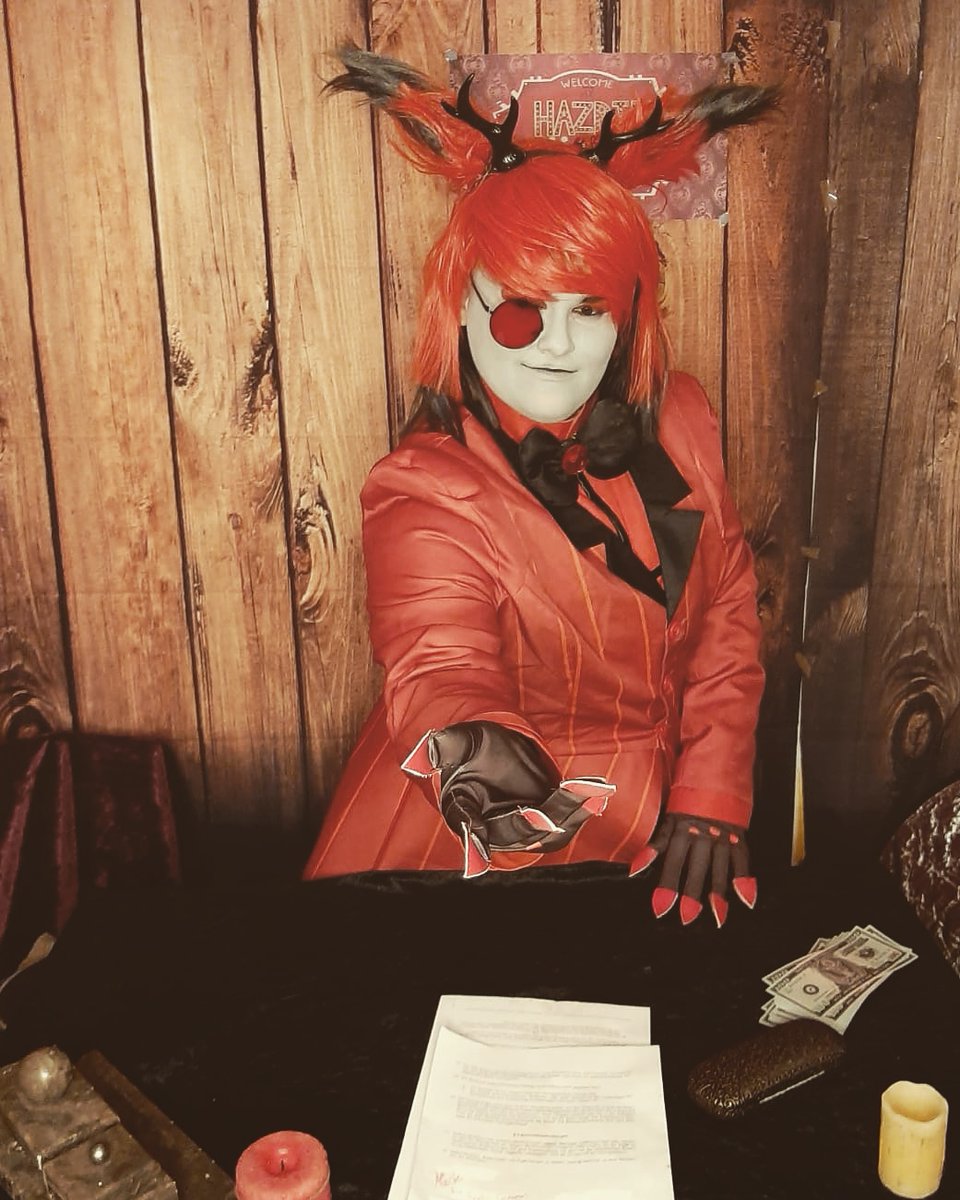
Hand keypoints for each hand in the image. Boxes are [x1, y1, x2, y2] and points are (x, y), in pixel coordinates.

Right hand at [426, 722, 601, 863]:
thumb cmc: (466, 745)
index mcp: (462, 809)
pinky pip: (564, 818)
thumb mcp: (453, 740)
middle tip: (544, 817)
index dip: (472, 840)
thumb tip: (418, 757)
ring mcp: (521, 823)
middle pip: (511, 833)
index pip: (466, 826)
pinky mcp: (545, 814)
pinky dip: (580, 808)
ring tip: (586, 798)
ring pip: (543, 830)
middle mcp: (492, 824)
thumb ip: (439, 748)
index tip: (477, 846)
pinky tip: (596, 793)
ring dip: (565, 817)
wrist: (488, 745)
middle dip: (529, 827)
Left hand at [629, 813, 755, 926]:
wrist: (715, 775)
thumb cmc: (687, 802)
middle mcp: (702, 836)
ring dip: (718, 893)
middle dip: (692, 893)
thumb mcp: (668, 820)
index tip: (661, 908)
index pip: (673, 863)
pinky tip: (747, 900)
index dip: (667, 885)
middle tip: (688, 917)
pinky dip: (745, 880)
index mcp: (682, 831)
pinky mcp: (738, 837)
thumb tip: (634, 871)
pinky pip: (742, 860)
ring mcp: (722, 837)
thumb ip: (655, 847)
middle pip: (696, 869)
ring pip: (720, 868)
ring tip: (717, 918)